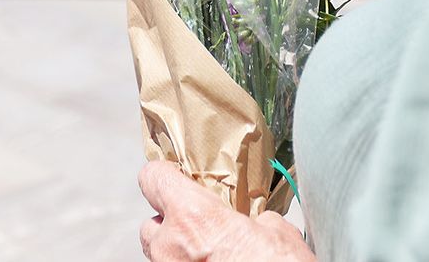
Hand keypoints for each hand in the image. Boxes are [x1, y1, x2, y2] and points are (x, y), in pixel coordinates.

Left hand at [138, 162, 314, 261]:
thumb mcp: (278, 234)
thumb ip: (255, 219)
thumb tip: (258, 223)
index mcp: (193, 217)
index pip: (153, 178)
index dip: (163, 174)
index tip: (176, 175)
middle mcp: (171, 247)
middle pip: (150, 224)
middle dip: (171, 224)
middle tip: (201, 228)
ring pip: (158, 255)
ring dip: (177, 252)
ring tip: (210, 255)